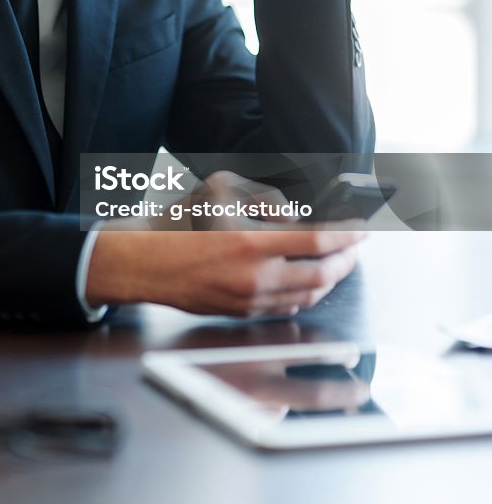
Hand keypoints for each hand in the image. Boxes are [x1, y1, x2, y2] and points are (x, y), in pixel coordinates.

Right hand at [86, 172, 365, 316]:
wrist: (143, 263)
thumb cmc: (177, 223)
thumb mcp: (220, 190)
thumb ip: (263, 196)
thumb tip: (293, 213)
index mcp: (251, 242)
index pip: (318, 241)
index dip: (347, 235)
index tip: (361, 227)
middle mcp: (255, 276)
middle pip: (322, 274)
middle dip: (347, 259)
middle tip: (355, 246)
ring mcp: (250, 300)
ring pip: (309, 296)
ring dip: (331, 279)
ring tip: (338, 262)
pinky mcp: (242, 313)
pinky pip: (287, 308)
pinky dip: (306, 295)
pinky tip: (308, 281)